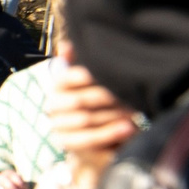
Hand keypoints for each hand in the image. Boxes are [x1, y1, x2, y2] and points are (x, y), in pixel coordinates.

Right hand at [46, 64, 142, 188]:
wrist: (97, 144)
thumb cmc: (99, 106)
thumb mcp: (91, 84)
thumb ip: (80, 64)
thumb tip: (68, 43)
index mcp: (56, 88)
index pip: (66, 78)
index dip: (89, 76)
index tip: (115, 72)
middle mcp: (53, 107)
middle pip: (78, 100)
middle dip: (107, 97)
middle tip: (133, 94)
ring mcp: (59, 127)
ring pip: (85, 119)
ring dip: (113, 115)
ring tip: (136, 111)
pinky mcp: (69, 145)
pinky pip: (89, 139)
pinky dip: (111, 133)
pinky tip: (130, 128)